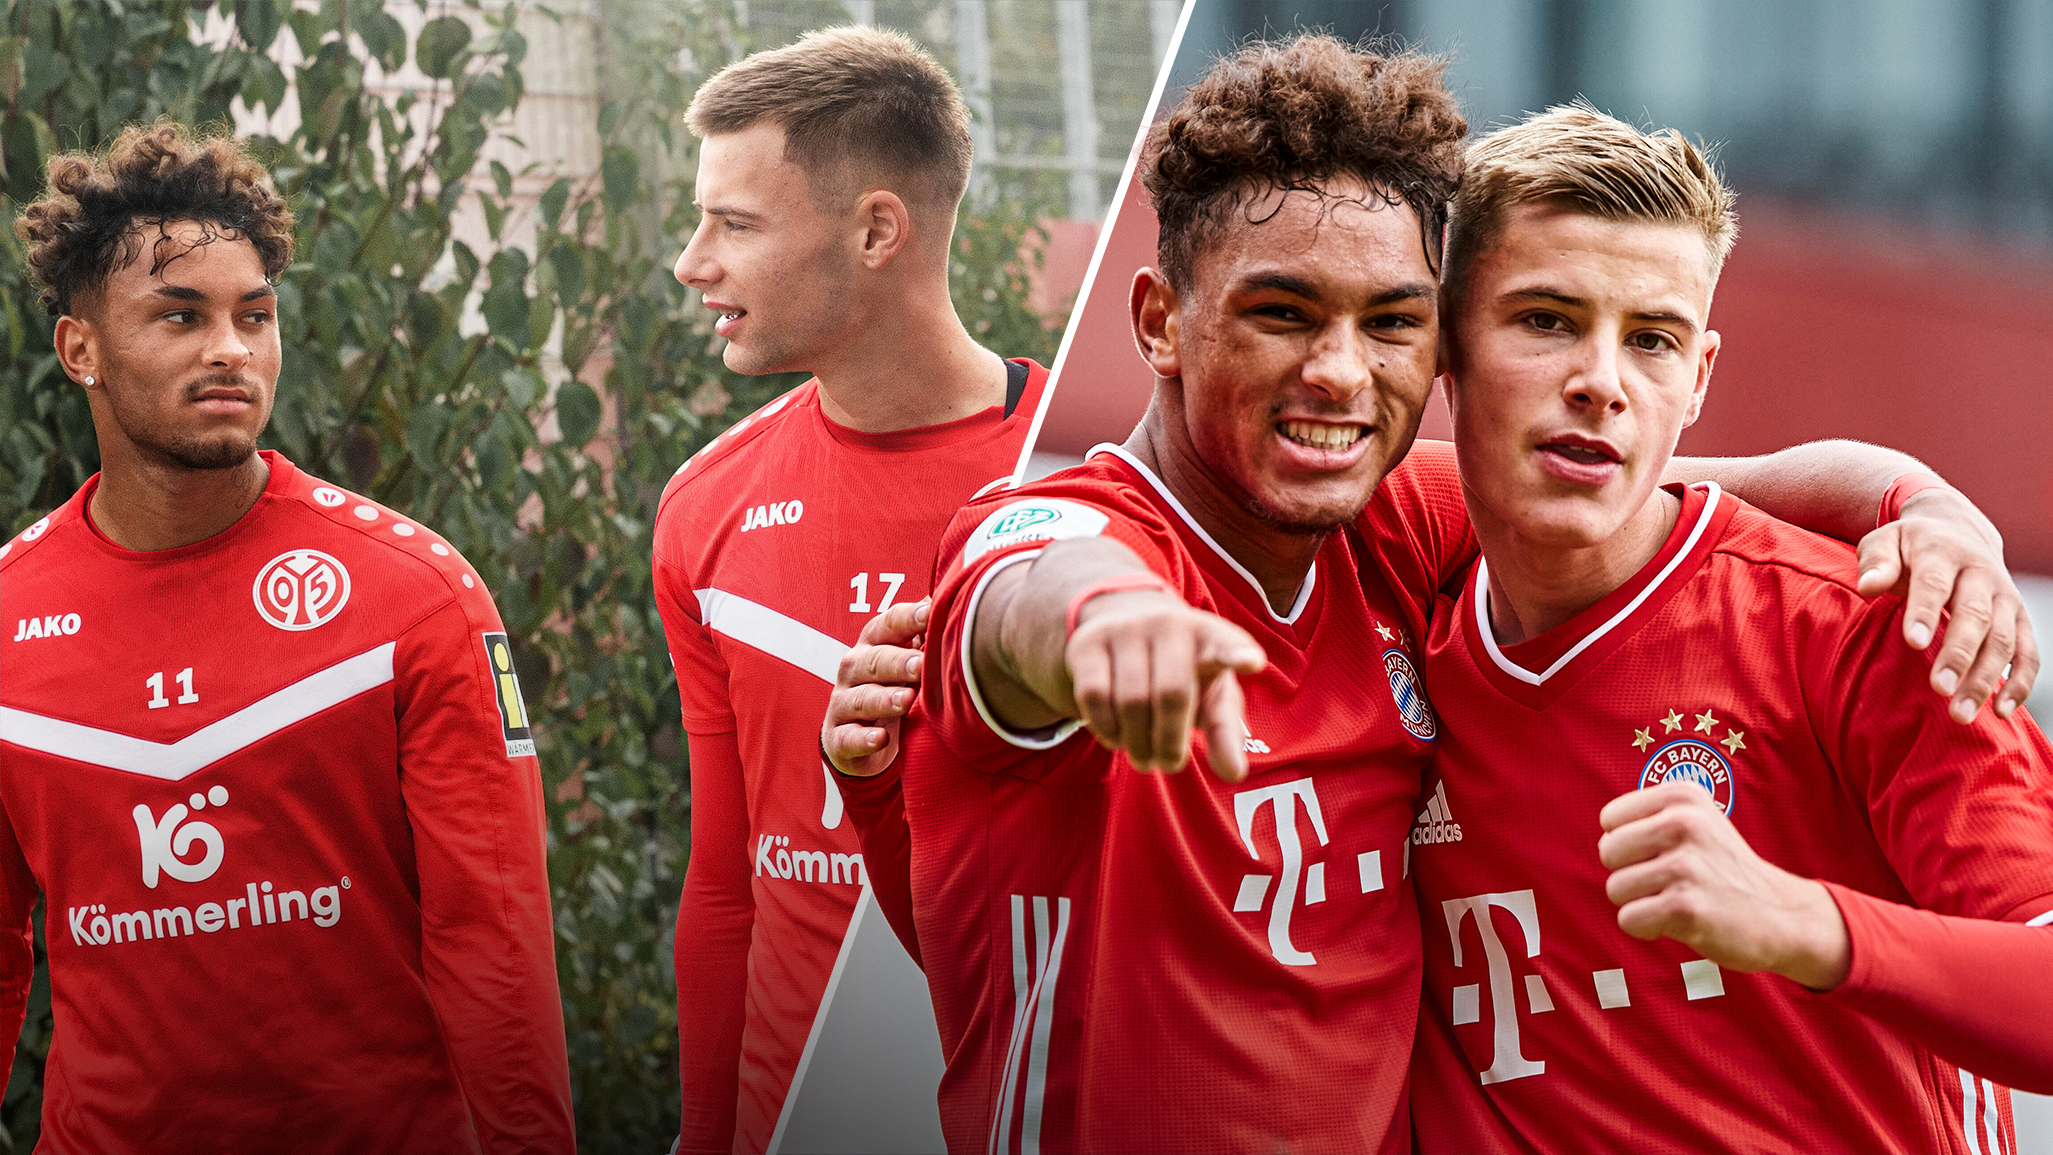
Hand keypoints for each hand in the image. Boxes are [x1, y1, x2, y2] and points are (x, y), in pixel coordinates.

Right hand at [822, 600, 928, 777]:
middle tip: (922, 665)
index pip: (888, 625)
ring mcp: (843, 704)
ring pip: (861, 698)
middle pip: (874, 660)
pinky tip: (880, 739)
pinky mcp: (839, 738)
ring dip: (883, 699)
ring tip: (906, 700)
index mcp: (873, 645)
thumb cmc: (893, 689)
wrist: (863, 739)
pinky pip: (847, 738)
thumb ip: (925, 635)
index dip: (908, 618)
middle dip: (898, 662)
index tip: (931, 614)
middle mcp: (854, 669)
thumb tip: (947, 600)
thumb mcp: (909, 662)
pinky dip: (863, 739)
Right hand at [1065, 590, 1265, 781]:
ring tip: (1145, 758)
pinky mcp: (1088, 643)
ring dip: (1137, 744)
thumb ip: (1225, 732)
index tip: (1253, 663)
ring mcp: (1126, 629)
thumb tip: (1233, 774)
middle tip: (1170, 765)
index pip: (1226, 643)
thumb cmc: (1181, 670)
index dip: (1238, 653)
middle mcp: (1168, 624)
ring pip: (1131, 700)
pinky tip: (1117, 739)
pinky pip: (1094, 696)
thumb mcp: (1210, 696)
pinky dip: (1106, 730)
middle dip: (1170, 742)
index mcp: (1209, 635)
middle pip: (1172, 694)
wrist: (1124, 623)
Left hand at [1597, 782, 1849, 989]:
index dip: (1629, 844)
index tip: (1663, 853)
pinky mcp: (1686, 908)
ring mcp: (1686, 867)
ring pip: (1615, 888)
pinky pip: (1629, 919)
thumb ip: (1648, 815)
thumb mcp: (1695, 819)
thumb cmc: (1722, 868)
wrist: (1781, 915)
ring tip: (1678, 899)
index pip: (1610, 819)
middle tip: (1670, 881)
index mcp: (1683, 797)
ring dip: (1640, 902)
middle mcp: (1684, 824)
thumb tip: (1603, 832)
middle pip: (1608, 853)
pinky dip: (1647, 927)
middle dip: (1630, 873)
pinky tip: (1679, 921)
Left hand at [1857, 487, 2036, 721]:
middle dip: (1959, 654)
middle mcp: (1981, 574)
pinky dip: (2020, 683)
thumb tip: (1868, 585)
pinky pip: (2028, 653)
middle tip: (1940, 689)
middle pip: (1975, 616)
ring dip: (1985, 678)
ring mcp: (2005, 597)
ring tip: (1961, 714)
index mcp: (1943, 552)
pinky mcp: (2020, 619)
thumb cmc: (1909, 545)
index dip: (1926, 612)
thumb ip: (1876, 562)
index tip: (1914, 643)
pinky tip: (2000, 711)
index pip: (1935, 583)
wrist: (1957, 530)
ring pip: (2004, 640)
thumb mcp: (1885, 541)